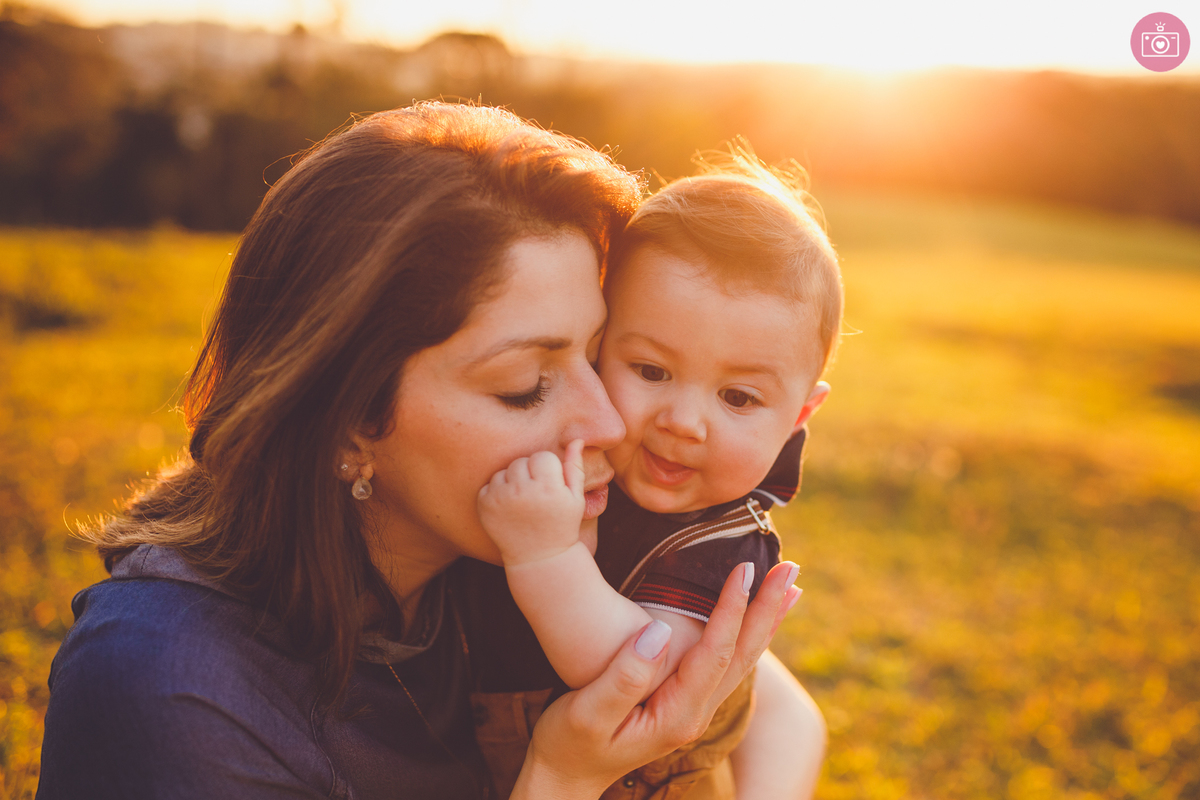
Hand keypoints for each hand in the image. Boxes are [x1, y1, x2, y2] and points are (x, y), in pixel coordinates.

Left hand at [478, 439, 585, 565]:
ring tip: (523, 503)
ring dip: (512, 482)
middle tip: (536, 496)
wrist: (538, 559)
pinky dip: (497, 493)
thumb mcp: (575, 498)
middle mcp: (523, 491)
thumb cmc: (561, 525)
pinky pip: (489, 485)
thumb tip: (577, 440)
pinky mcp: (485, 506)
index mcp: (548, 487)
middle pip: (521, 462)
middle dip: (529, 474)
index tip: (550, 487)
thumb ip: (575, 467)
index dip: (548, 470)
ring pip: (504, 471)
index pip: (542, 457)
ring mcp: (501, 499)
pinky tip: (509, 510)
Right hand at [510, 559, 801, 799]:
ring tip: (789, 584)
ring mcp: (693, 710)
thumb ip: (624, 677)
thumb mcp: (586, 713)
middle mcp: (695, 714)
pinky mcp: (685, 703)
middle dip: (769, 609)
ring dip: (767, 619)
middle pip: (742, 654)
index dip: (733, 608)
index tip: (746, 569)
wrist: (564, 777)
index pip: (716, 653)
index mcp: (677, 714)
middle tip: (791, 567)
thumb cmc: (567, 744)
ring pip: (741, 659)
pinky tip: (756, 617)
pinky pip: (726, 662)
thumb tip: (661, 631)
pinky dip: (747, 633)